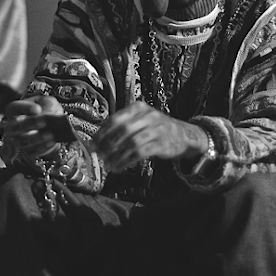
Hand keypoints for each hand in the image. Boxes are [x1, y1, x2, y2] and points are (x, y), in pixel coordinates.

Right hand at [2, 95, 64, 158]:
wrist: (49, 126)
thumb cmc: (45, 109)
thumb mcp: (47, 102)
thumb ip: (47, 105)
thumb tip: (48, 114)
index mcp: (13, 110)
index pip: (15, 108)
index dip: (26, 108)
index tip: (38, 109)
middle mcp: (11, 126)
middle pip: (17, 126)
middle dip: (31, 124)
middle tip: (43, 122)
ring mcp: (16, 141)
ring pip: (23, 141)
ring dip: (37, 138)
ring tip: (50, 134)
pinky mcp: (25, 153)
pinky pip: (31, 152)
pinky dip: (42, 148)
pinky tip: (52, 142)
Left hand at [92, 101, 208, 172]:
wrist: (182, 134)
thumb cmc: (154, 128)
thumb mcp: (140, 120)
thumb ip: (120, 127)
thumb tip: (95, 141)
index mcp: (138, 107)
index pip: (115, 119)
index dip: (102, 133)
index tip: (93, 145)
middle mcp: (148, 116)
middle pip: (122, 129)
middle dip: (108, 144)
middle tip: (99, 155)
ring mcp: (156, 129)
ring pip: (131, 143)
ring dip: (117, 156)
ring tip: (108, 165)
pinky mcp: (161, 144)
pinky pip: (140, 153)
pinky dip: (127, 161)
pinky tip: (119, 167)